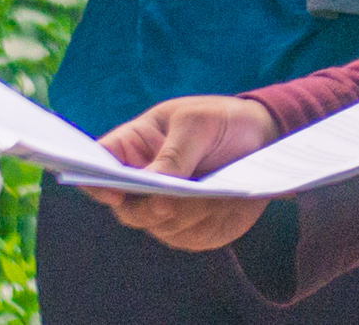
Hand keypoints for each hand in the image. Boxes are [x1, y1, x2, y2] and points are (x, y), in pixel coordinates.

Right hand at [83, 94, 276, 251]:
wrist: (264, 141)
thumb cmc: (220, 121)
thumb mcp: (196, 124)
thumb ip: (172, 154)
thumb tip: (148, 185)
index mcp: (133, 146)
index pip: (101, 163)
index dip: (95, 177)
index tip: (108, 188)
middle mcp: (142, 183)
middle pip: (125, 207)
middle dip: (146, 207)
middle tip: (165, 204)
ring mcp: (164, 209)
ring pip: (158, 226)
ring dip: (185, 214)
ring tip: (212, 195)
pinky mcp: (191, 228)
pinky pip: (189, 237)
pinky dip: (206, 222)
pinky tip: (225, 203)